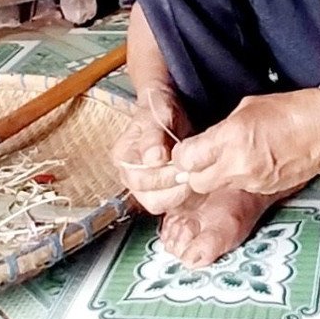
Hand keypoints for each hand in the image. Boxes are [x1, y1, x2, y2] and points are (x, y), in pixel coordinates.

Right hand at [115, 87, 194, 213]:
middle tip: (192, 172)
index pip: (140, 180)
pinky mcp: (162, 193)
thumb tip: (153, 159)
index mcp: (124, 157)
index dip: (163, 176)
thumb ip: (153, 136)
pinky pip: (175, 206)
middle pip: (151, 200)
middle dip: (176, 188)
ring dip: (183, 195)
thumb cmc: (161, 112)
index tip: (184, 163)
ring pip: (163, 206)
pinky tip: (196, 182)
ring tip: (194, 176)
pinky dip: (189, 199)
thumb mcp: (158, 115)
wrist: (168, 113)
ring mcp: (144, 188)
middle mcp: (130, 177)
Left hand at [170, 88, 319, 197]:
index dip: (183, 156)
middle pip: (197, 182)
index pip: (187, 159)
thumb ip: (221, 130)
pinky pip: (239, 188)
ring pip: (217, 188)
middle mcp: (239, 164)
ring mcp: (253, 180)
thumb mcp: (247, 108)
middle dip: (195, 172)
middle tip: (202, 158)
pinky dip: (238, 179)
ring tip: (230, 158)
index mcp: (232, 137)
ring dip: (216, 176)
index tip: (187, 150)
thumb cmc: (292, 110)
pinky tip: (251, 163)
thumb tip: (205, 142)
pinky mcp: (265, 189)